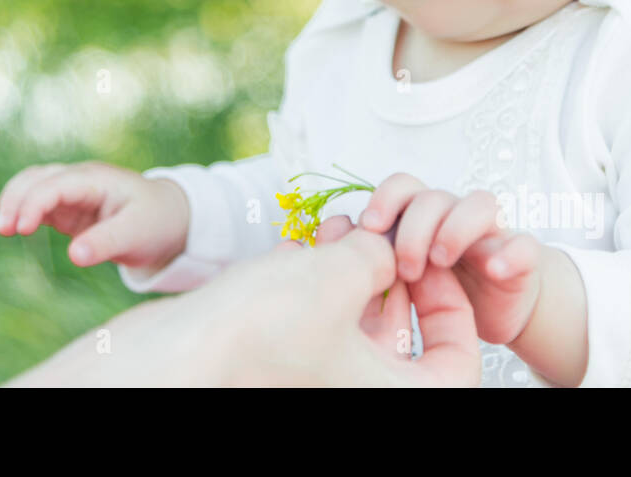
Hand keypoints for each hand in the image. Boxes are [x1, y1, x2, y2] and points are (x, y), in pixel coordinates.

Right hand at [0, 161, 189, 272]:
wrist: (169, 220)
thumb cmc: (155, 223)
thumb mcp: (136, 235)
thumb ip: (105, 243)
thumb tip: (73, 256)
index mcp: (96, 179)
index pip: (55, 184)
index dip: (34, 203)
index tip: (21, 230)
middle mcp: (80, 180)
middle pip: (37, 178)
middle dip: (16, 199)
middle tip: (4, 230)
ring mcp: (73, 192)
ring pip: (32, 186)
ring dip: (14, 202)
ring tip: (4, 229)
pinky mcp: (69, 208)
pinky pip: (38, 203)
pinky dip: (23, 211)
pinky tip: (14, 228)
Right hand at [189, 225, 480, 385]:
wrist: (170, 359)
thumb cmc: (258, 332)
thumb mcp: (343, 275)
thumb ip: (381, 254)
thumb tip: (384, 248)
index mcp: (394, 400)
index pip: (460, 363)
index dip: (452, 305)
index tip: (429, 264)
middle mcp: (357, 397)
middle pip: (405, 340)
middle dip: (394, 275)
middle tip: (382, 236)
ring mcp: (314, 383)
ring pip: (355, 325)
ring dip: (352, 270)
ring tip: (338, 230)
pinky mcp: (277, 366)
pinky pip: (315, 324)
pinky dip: (314, 284)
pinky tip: (302, 246)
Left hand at [358, 173, 542, 344]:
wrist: (492, 308)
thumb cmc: (437, 287)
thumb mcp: (396, 274)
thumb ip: (368, 252)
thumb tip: (327, 235)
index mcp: (422, 215)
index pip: (403, 186)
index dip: (384, 199)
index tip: (368, 228)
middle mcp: (455, 215)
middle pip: (434, 196)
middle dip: (414, 227)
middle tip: (405, 266)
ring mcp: (490, 233)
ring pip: (481, 204)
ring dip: (456, 229)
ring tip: (441, 260)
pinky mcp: (522, 259)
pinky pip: (526, 246)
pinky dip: (511, 254)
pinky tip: (495, 269)